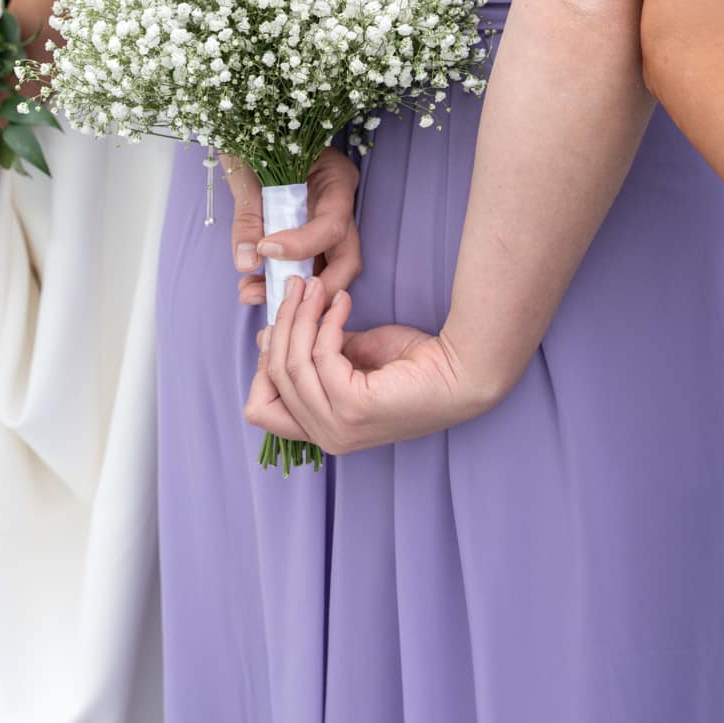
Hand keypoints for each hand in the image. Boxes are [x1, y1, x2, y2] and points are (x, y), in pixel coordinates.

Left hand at [226, 146, 361, 306]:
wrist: (243, 126)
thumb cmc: (252, 135)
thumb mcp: (247, 168)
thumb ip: (248, 214)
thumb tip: (247, 261)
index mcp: (336, 179)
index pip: (332, 225)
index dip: (302, 246)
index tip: (264, 249)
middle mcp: (337, 205)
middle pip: (345, 260)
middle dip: (315, 289)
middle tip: (276, 300)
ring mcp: (324, 222)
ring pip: (325, 269)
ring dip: (291, 290)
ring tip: (250, 294)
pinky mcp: (306, 234)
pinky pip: (303, 265)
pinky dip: (279, 281)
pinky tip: (251, 286)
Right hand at [242, 276, 492, 455]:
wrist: (463, 371)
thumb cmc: (416, 365)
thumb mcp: (351, 358)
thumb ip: (315, 353)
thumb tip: (269, 334)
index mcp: (323, 430)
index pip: (260, 410)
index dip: (262, 364)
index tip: (279, 323)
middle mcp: (326, 437)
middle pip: (275, 377)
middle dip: (282, 324)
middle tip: (297, 286)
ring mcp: (339, 427)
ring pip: (292, 364)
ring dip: (300, 316)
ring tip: (315, 285)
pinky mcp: (354, 408)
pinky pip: (321, 355)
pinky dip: (328, 321)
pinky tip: (344, 301)